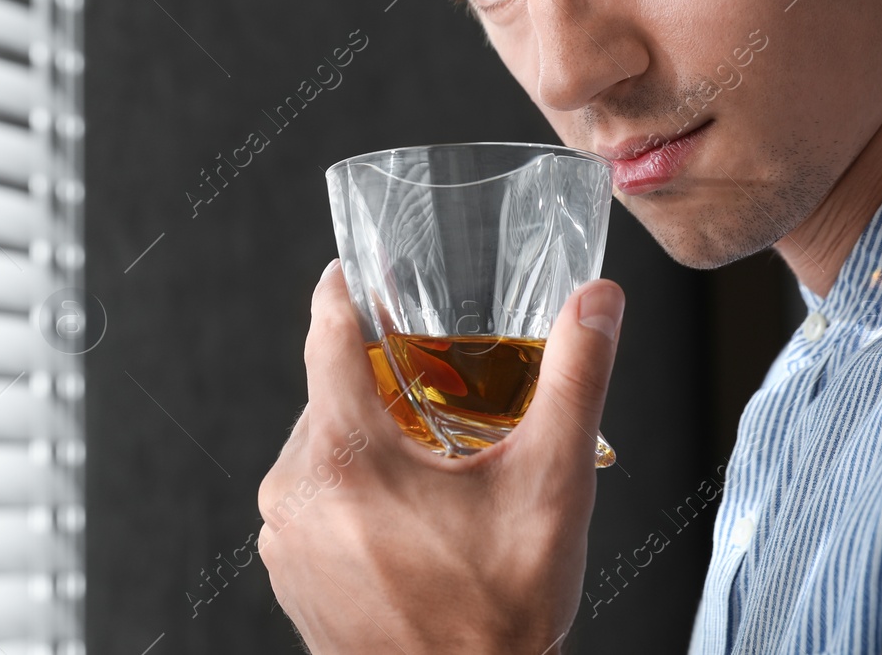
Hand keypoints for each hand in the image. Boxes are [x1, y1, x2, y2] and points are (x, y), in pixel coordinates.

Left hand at [257, 260, 624, 654]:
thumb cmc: (500, 614)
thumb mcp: (550, 488)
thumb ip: (574, 380)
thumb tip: (598, 302)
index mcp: (346, 456)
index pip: (325, 336)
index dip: (340, 292)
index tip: (349, 268)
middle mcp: (296, 490)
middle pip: (331, 397)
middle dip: (381, 388)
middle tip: (440, 399)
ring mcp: (283, 537)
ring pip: (320, 449)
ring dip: (366, 444)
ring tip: (431, 470)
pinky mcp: (285, 572)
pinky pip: (311, 500)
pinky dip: (349, 492)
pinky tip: (403, 518)